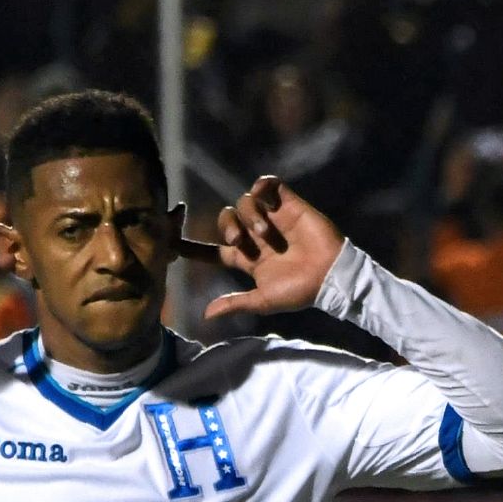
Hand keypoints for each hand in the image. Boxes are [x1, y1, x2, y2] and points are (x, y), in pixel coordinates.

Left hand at [186, 177, 344, 320]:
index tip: (172, 245)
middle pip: (227, 219)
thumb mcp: (264, 301)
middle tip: (238, 239)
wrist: (330, 277)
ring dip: (250, 216)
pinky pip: (269, 186)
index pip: (214, 251)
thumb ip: (236, 303)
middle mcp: (256, 236)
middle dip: (227, 226)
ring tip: (266, 233)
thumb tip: (206, 315)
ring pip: (245, 203)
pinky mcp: (290, 205)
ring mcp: (273, 219)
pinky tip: (262, 194)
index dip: (194, 248)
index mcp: (248, 259)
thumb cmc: (300, 292)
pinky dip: (262, 186)